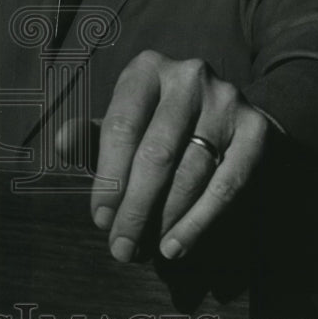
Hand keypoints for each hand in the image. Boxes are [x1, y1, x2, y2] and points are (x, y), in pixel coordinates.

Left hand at [69, 51, 268, 262]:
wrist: (229, 115)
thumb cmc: (159, 123)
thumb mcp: (125, 122)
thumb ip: (90, 135)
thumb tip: (60, 142)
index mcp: (147, 69)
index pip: (121, 127)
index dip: (108, 178)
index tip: (100, 219)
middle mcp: (189, 76)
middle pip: (156, 153)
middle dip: (135, 207)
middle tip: (121, 247)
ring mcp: (227, 100)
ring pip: (191, 173)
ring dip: (165, 220)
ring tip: (145, 250)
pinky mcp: (257, 130)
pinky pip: (226, 185)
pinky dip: (199, 222)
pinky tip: (176, 246)